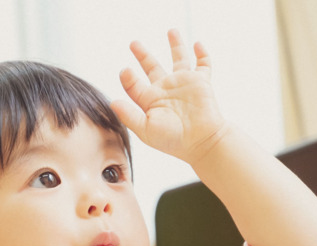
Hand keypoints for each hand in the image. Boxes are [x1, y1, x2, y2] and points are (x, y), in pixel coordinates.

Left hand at [111, 29, 227, 164]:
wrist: (201, 142)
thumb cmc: (174, 140)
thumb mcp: (146, 129)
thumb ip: (129, 115)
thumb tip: (113, 102)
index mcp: (151, 101)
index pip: (135, 85)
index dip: (128, 77)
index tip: (124, 70)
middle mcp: (166, 90)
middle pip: (152, 67)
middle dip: (143, 55)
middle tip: (134, 43)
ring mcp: (184, 84)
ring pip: (179, 59)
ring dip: (176, 45)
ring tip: (171, 31)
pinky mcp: (201, 82)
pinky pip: (203, 65)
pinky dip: (202, 54)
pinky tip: (198, 44)